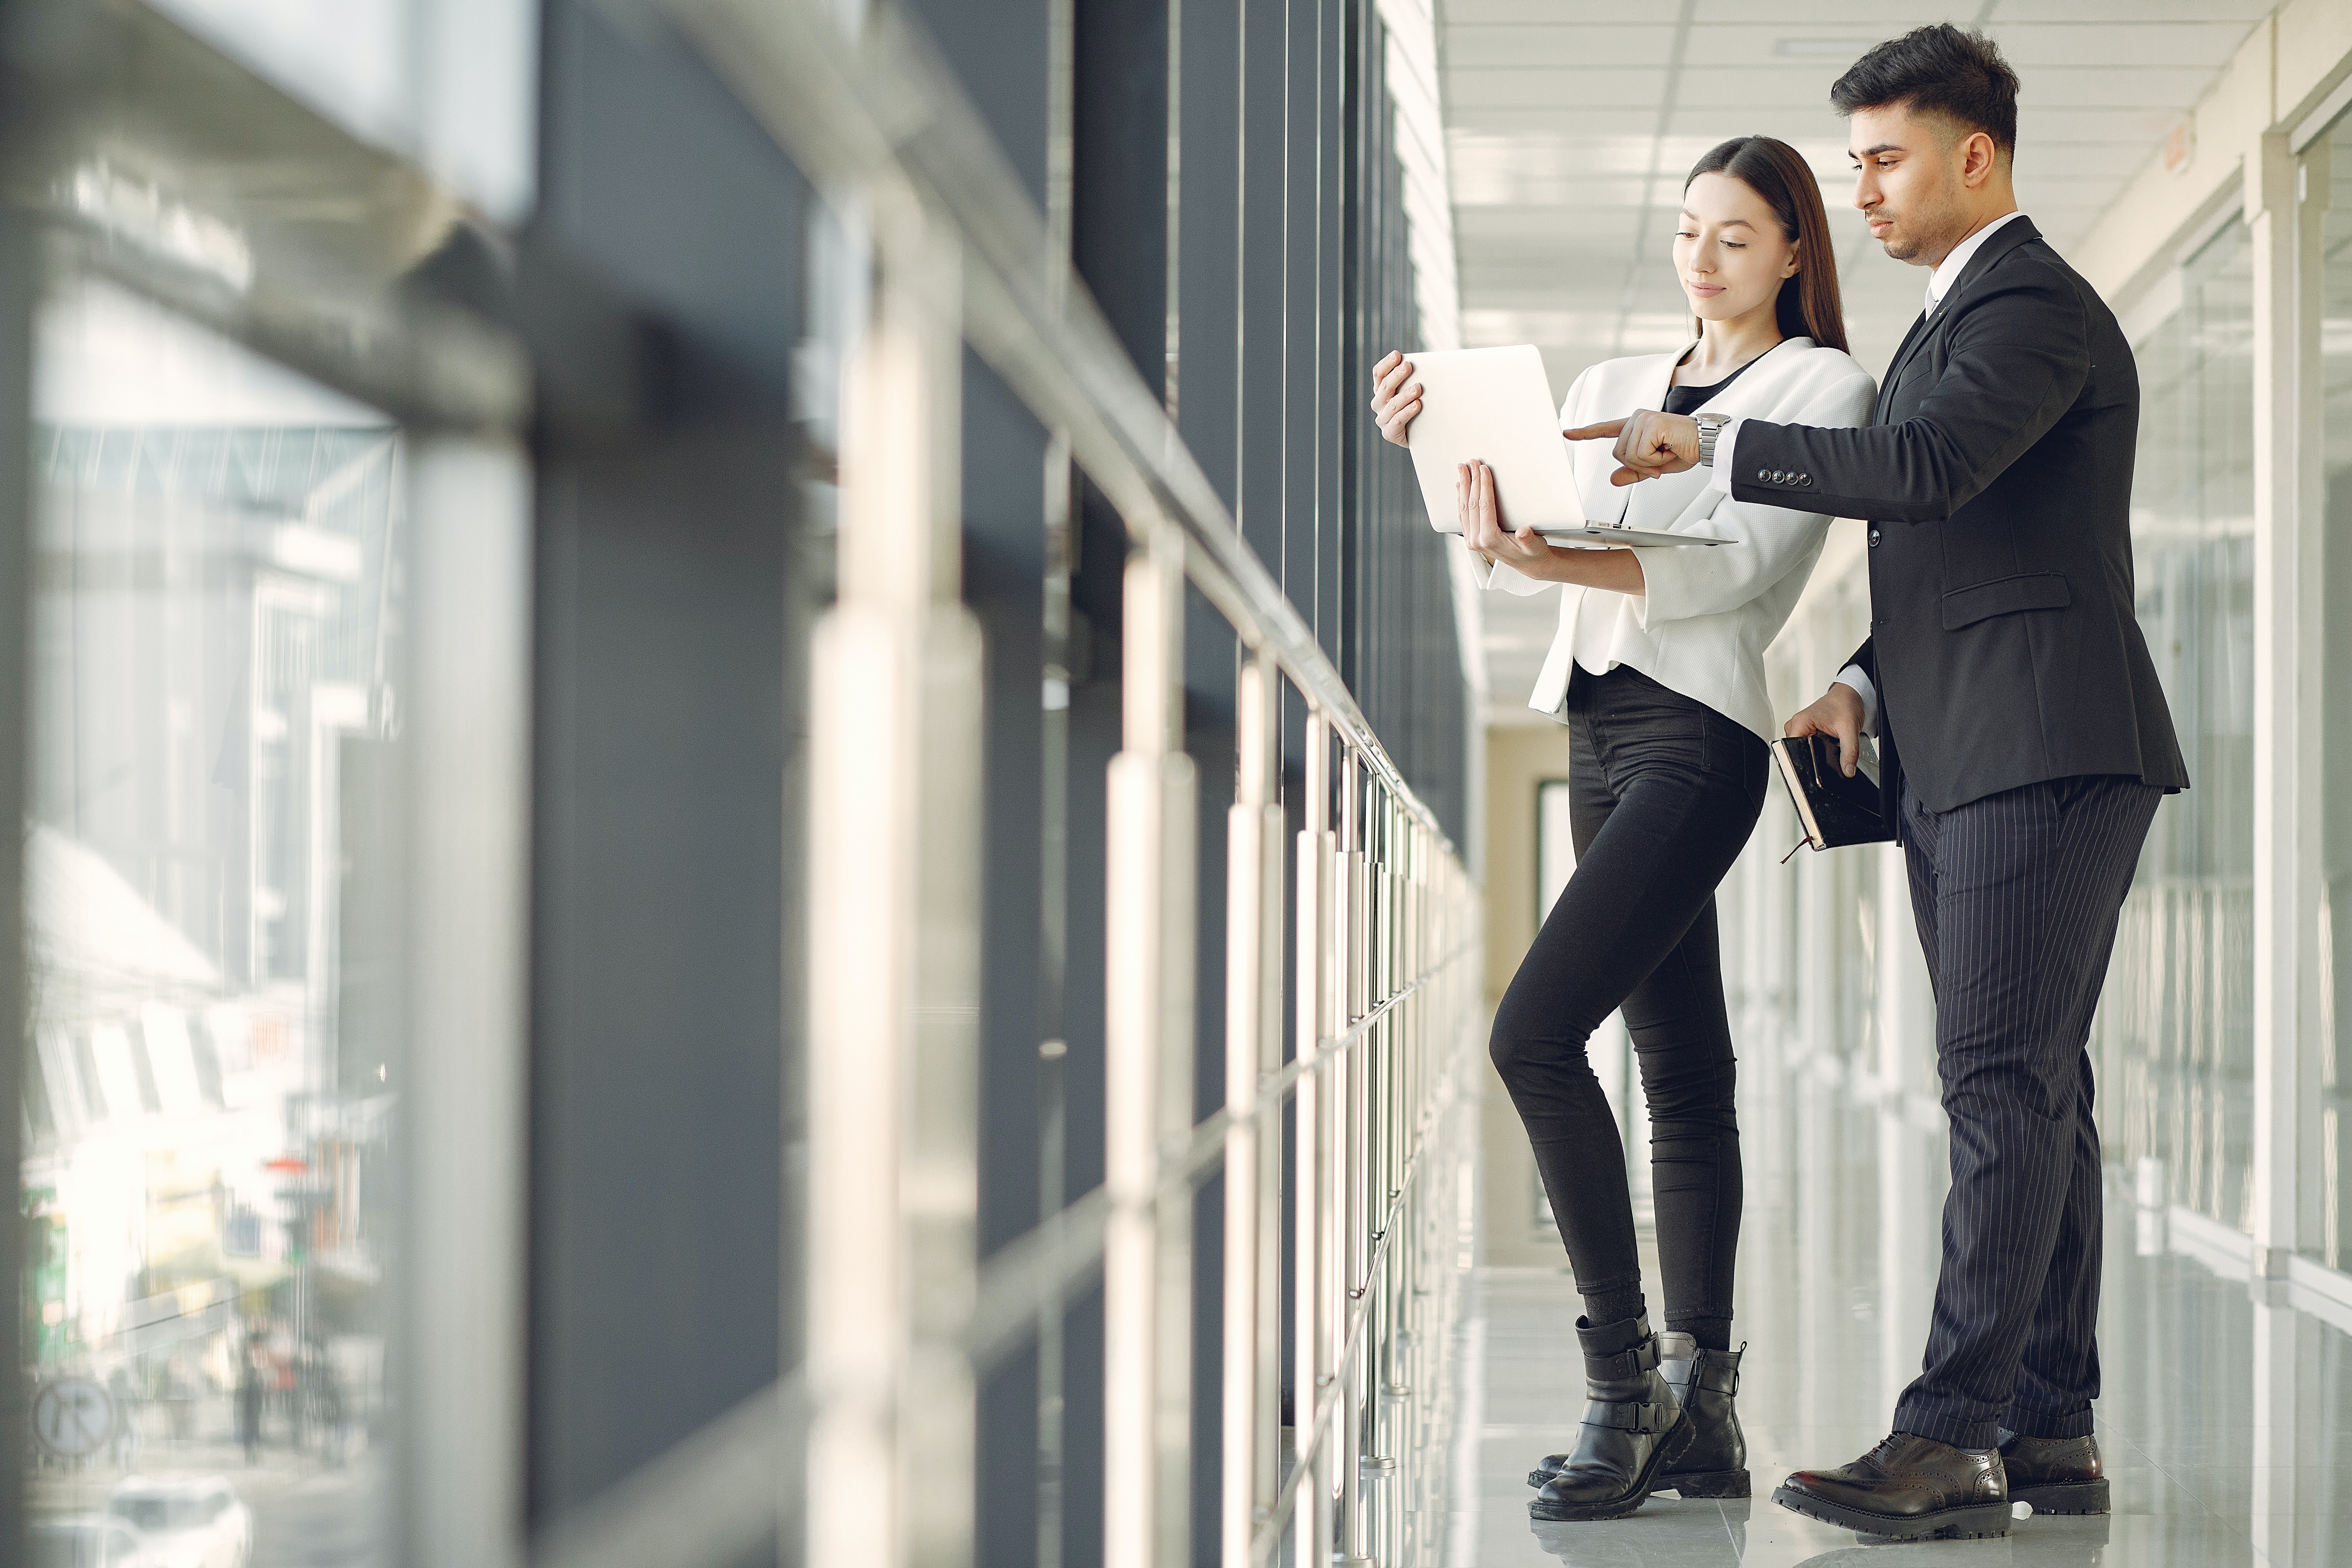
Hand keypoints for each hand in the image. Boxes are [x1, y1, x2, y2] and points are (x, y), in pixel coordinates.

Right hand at [1370, 349, 1421, 447]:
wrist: (1419, 435)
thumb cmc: (1417, 409)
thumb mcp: (1413, 392)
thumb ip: (1413, 378)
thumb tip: (1428, 363)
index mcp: (1381, 390)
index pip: (1378, 374)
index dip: (1387, 364)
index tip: (1397, 355)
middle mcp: (1378, 403)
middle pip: (1384, 387)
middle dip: (1397, 375)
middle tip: (1408, 366)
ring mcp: (1382, 419)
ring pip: (1392, 404)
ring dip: (1405, 394)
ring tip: (1418, 387)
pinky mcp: (1389, 432)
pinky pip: (1398, 420)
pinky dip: (1407, 412)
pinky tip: (1418, 405)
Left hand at [1458, 461, 1549, 570]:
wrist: (1528, 564)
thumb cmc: (1533, 552)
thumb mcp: (1535, 546)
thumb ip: (1528, 539)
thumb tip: (1523, 532)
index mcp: (1489, 540)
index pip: (1484, 506)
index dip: (1484, 485)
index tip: (1484, 469)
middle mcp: (1476, 540)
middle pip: (1471, 505)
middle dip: (1471, 481)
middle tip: (1471, 462)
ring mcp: (1471, 540)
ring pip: (1463, 508)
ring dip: (1463, 487)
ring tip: (1463, 469)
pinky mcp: (1471, 537)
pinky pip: (1463, 514)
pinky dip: (1461, 498)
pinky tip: (1460, 486)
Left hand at [1564, 411, 1700, 486]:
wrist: (1707, 444)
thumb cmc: (1684, 450)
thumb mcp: (1654, 466)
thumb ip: (1633, 472)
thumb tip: (1612, 479)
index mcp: (1635, 426)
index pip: (1605, 429)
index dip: (1585, 433)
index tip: (1566, 433)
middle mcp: (1636, 418)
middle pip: (1618, 454)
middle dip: (1639, 465)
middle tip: (1660, 458)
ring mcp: (1643, 419)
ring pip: (1628, 455)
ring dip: (1648, 463)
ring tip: (1667, 451)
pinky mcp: (1651, 424)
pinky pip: (1640, 454)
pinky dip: (1654, 459)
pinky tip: (1669, 449)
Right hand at [1784, 683, 1866, 777]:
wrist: (1849, 695)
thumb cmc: (1845, 704)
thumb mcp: (1850, 729)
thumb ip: (1849, 751)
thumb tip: (1847, 770)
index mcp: (1800, 722)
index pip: (1792, 750)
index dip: (1804, 761)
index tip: (1816, 766)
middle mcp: (1796, 725)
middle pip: (1796, 752)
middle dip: (1812, 757)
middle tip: (1828, 750)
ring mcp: (1800, 728)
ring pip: (1802, 750)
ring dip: (1814, 753)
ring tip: (1828, 743)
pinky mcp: (1806, 731)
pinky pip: (1806, 745)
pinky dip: (1816, 748)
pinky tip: (1826, 743)